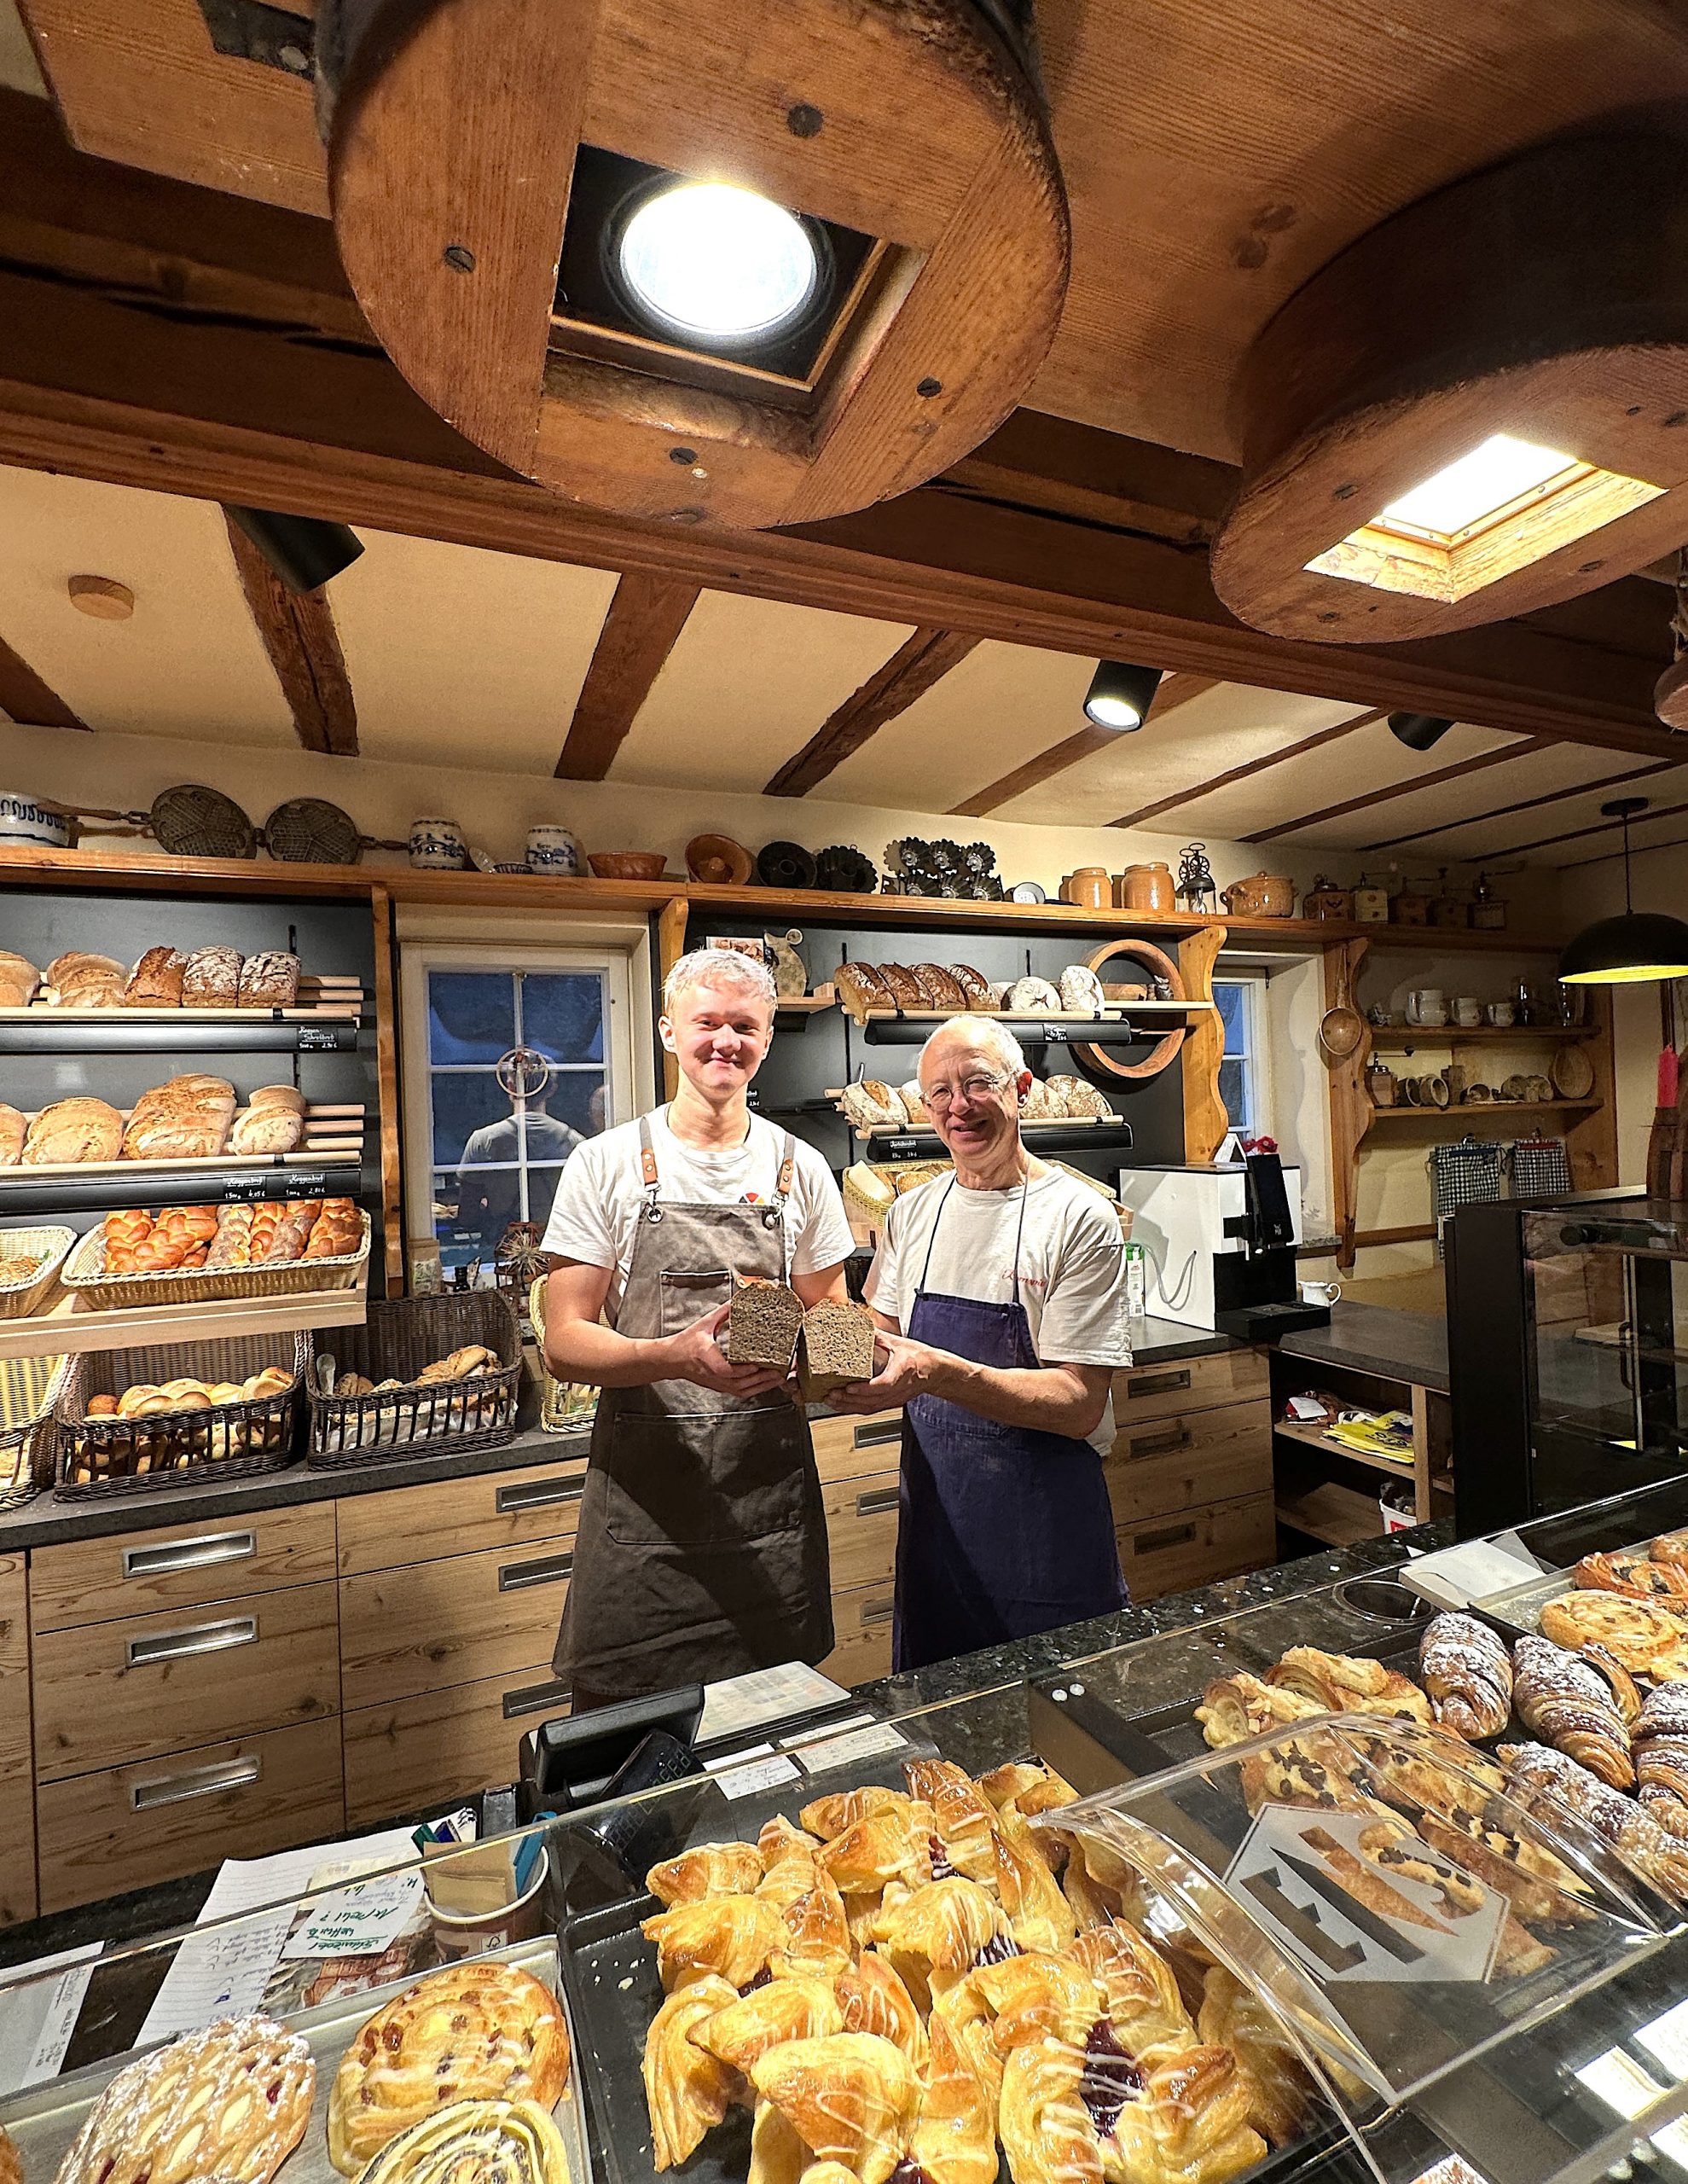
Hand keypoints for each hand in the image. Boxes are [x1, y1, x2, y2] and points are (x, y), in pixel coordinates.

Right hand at [661, 1304, 788, 1397]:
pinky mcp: (721, 1386)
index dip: (742, 1370)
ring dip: (763, 1385)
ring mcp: (717, 1383)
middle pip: (740, 1383)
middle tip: (781, 1370)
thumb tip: (738, 1301)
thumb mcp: (704, 1324)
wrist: (672, 1360)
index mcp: (707, 1358)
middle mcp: (713, 1374)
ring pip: (743, 1390)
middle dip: (763, 1378)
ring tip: (780, 1376)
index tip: (756, 1365)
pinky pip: (740, 1392)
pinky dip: (756, 1389)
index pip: (725, 1370)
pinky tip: (768, 1382)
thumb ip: (722, 1313)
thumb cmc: (685, 1344)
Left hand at [826, 1329, 934, 1410]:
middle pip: (872, 1400)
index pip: (884, 1384)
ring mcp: (895, 1398)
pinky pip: (871, 1409)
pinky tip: (842, 1405)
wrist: (935, 1371)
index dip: (865, 1388)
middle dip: (849, 1399)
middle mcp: (899, 1388)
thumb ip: (878, 1337)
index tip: (850, 1387)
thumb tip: (860, 1327)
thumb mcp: (899, 1342)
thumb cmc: (919, 1356)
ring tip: (831, 1400)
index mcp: (903, 1370)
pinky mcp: (891, 1403)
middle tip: (830, 1393)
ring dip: (848, 1406)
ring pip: (870, 1407)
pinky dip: (855, 1408)